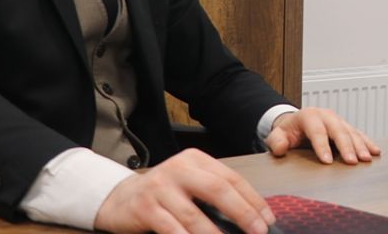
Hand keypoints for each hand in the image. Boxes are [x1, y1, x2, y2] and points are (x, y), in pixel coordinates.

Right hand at [94, 148, 274, 233]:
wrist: (120, 198)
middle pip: (217, 190)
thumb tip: (250, 216)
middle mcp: (179, 169)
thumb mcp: (189, 183)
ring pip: (194, 214)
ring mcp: (160, 188)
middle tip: (257, 231)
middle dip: (242, 213)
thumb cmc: (163, 194)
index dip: (252, 200)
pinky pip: (171, 228)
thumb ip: (214, 192)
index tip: (267, 219)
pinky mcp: (145, 208)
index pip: (231, 178)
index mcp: (195, 160)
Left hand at [264, 107, 380, 164]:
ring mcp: (338, 121)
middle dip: (346, 146)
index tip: (327, 161)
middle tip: (351, 161)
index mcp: (309, 116)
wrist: (297, 122)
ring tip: (366, 159)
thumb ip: (276, 141)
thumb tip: (281, 147)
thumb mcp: (277, 134)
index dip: (322, 146)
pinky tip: (375, 151)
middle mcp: (326, 116)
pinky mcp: (346, 127)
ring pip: (351, 132)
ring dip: (360, 146)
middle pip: (338, 130)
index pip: (317, 131)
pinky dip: (368, 143)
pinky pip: (359, 134)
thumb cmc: (289, 130)